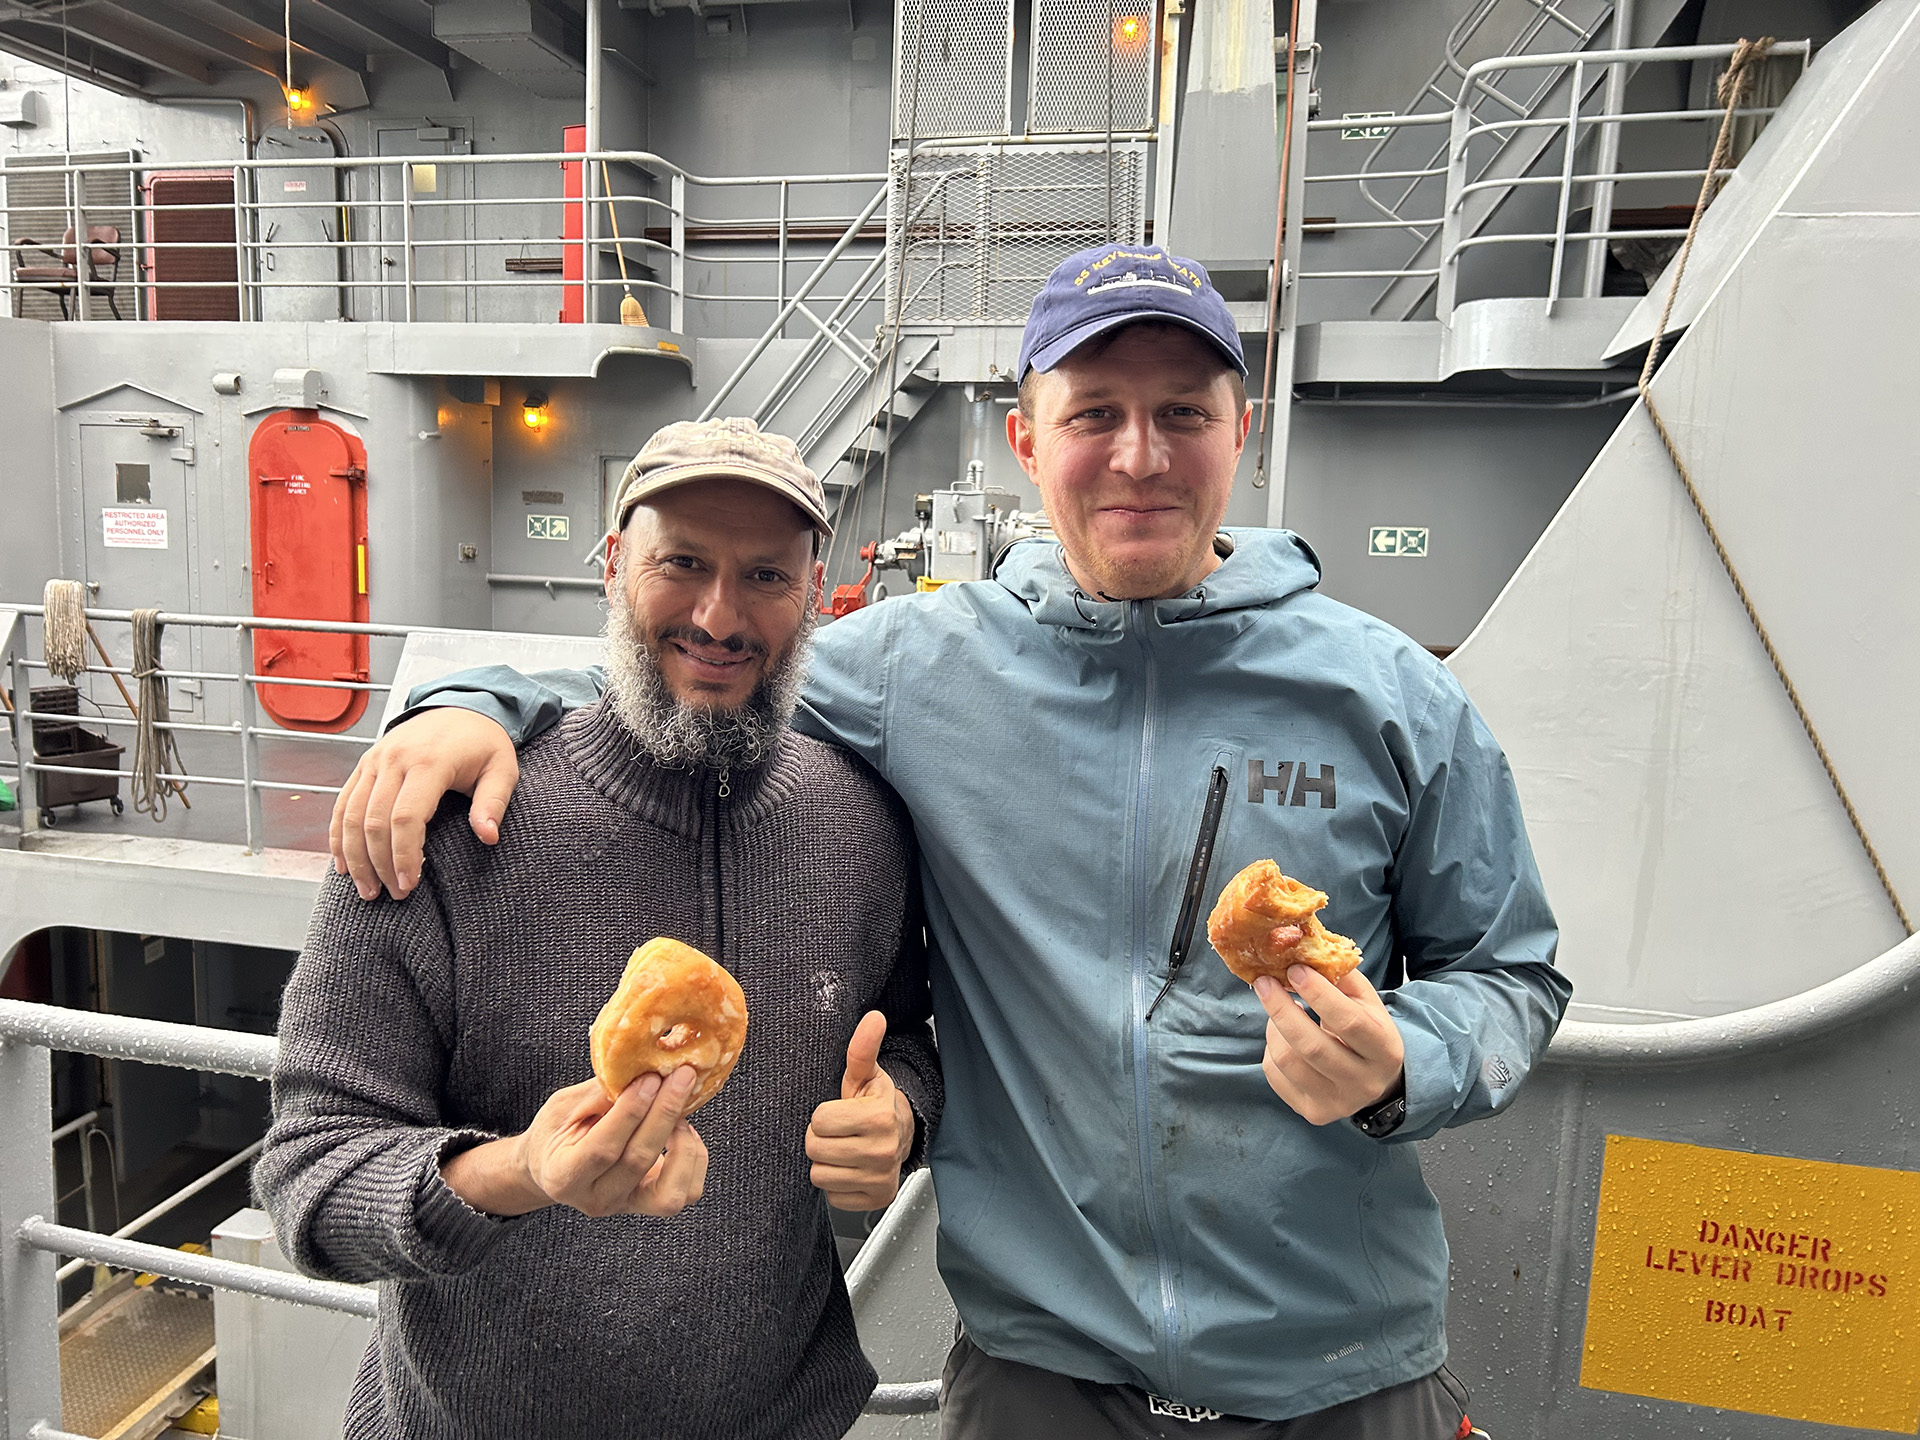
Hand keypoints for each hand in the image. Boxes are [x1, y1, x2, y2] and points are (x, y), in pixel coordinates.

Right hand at [329, 707, 519, 900]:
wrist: (461, 706)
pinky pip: (343, 803)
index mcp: (429, 762)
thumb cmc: (484, 744)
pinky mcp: (365, 763)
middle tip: (392, 895)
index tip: (409, 885)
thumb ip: (494, 803)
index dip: (403, 856)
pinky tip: (343, 864)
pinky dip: (338, 835)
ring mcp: (375, 760)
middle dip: (379, 864)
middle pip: (374, 821)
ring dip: (354, 857)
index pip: (406, 818)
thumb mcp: (502, 769)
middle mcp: (395, 759)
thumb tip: (488, 837)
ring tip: (367, 890)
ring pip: (351, 814)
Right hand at [441, 1068, 707, 1218]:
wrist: (554, 1167)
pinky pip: (687, 1191)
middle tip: (681, 1076)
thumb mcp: (563, 1107)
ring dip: (685, 1145)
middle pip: (639, 1161)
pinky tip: (682, 1129)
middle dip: (665, 1112)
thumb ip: (599, 1094)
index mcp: (563, 1176)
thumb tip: (644, 1072)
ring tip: (680, 1111)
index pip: (602, 1149)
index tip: (650, 1078)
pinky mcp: (650, 1204)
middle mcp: (596, 1200)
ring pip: (671, 1192)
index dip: (630, 1112)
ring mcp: (626, 1205)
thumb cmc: (556, 1133)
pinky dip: (694, 1157)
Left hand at [805, 1011, 914, 1210]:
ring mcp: (881, 1178)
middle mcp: (883, 1150)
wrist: (902, 1134)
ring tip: (845, 1150)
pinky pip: (833, 1197)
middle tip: (840, 1132)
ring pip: (820, 1176)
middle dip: (821, 1138)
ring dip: (827, 1163)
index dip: (823, 1116)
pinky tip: (852, 1169)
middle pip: (815, 1149)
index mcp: (879, 1117)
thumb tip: (873, 1018)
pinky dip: (838, 1185)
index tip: (840, 1112)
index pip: (818, 1121)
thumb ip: (862, 1048)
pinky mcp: (877, 1199)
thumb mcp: (865, 1075)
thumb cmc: (876, 1104)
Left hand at [1254, 965, 1405, 1126]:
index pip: (1348, 1021)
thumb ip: (1341, 977)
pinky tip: (1281, 1036)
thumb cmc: (1366, 1030)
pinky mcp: (1313, 1112)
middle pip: (1311, 1046)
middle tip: (1264, 982)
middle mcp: (1364, 1083)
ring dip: (1274, 1027)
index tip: (1294, 970)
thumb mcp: (1366, 1002)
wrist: (1376, 1080)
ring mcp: (1337, 1103)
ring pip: (1288, 1061)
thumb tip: (1303, 951)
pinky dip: (1271, 1048)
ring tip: (1279, 1010)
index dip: (1318, 994)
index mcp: (1384, 1050)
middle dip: (1281, 1009)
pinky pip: (1275, 1075)